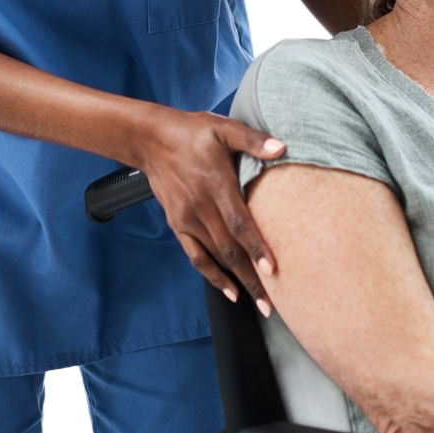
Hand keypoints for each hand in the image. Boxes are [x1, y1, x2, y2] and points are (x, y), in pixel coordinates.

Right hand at [135, 106, 285, 315]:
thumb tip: (282, 148)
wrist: (151, 140)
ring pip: (215, 257)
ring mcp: (188, 219)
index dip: (256, 247)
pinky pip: (196, 255)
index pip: (240, 223)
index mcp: (216, 185)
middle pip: (230, 250)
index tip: (272, 270)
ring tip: (257, 302)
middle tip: (271, 304)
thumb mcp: (224, 128)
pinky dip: (212, 275)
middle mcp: (201, 207)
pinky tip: (228, 290)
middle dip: (252, 278)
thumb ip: (253, 141)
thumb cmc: (192, 132)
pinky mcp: (178, 224)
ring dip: (236, 281)